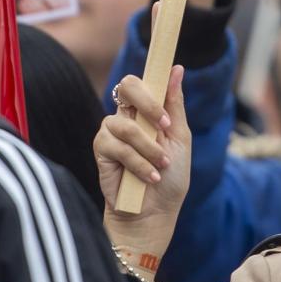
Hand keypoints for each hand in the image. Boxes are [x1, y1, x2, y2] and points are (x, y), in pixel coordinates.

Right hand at [96, 62, 190, 268]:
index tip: (170, 67)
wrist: (154, 213)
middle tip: (163, 124)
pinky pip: (117, 146)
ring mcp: (111, 131)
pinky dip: (137, 162)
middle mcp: (127, 116)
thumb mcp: (179, 139)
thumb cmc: (170, 177)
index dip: (153, 72)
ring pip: (126, 124)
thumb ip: (174, 106)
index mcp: (148, 110)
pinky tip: (149, 176)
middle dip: (148, 103)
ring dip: (149, 148)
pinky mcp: (101, 150)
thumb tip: (177, 68)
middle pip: (127, 85)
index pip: (145, 80)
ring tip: (161, 166)